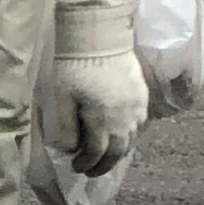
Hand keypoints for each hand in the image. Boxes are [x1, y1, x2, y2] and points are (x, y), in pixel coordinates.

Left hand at [45, 44, 149, 179]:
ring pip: (132, 139)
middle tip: (91, 170)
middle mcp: (125, 119)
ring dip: (118, 151)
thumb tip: (71, 149)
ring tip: (106, 155)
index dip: (86, 164)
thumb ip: (66, 129)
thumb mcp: (61, 99)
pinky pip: (140, 123)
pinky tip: (121, 133)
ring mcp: (137, 106)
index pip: (97, 153)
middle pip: (118, 151)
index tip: (75, 166)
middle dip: (104, 164)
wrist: (99, 34)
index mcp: (104, 121)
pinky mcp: (142, 94)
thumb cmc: (75, 66)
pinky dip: (130, 135)